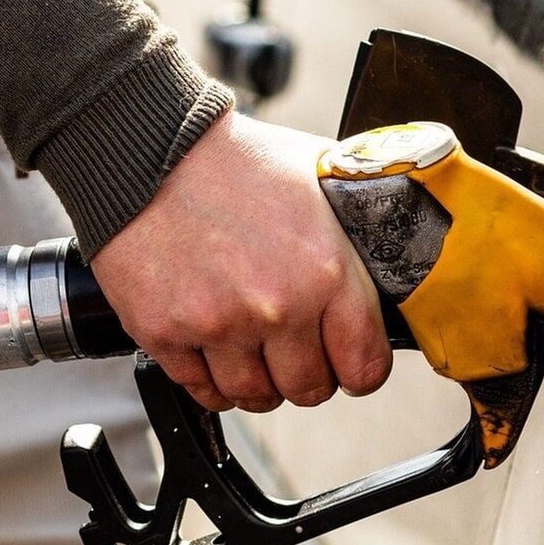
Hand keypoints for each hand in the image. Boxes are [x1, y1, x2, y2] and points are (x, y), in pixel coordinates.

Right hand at [89, 111, 390, 412]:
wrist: (150, 148)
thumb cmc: (233, 159)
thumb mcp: (318, 178)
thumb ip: (357, 225)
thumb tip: (393, 247)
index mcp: (325, 271)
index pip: (365, 368)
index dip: (357, 365)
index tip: (344, 356)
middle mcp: (275, 306)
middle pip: (308, 389)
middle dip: (303, 370)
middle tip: (288, 343)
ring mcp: (217, 324)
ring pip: (253, 396)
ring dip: (254, 377)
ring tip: (246, 341)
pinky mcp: (165, 332)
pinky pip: (200, 389)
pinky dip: (207, 375)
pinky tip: (210, 342)